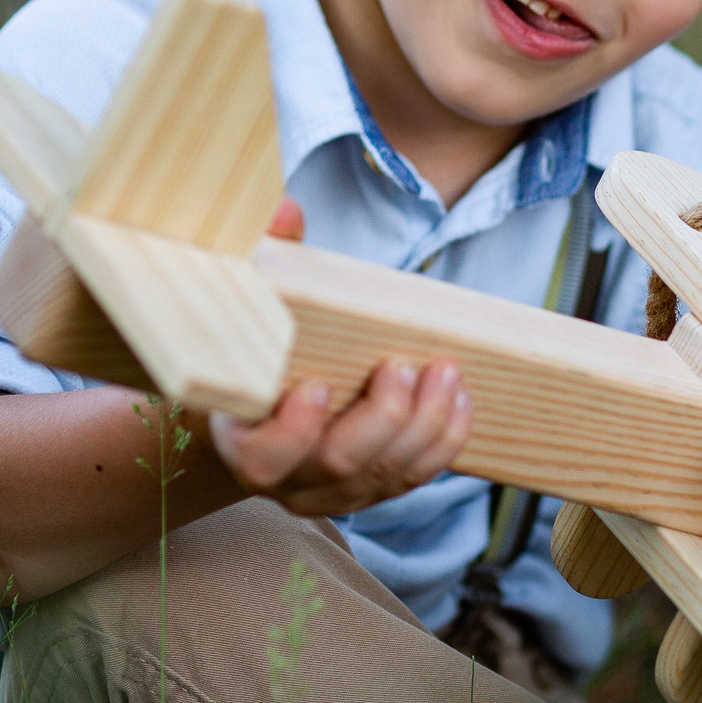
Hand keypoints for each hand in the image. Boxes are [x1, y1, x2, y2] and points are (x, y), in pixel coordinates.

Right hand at [210, 195, 471, 514]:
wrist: (260, 411)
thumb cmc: (258, 350)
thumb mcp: (251, 306)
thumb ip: (268, 260)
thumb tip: (288, 211)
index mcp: (242, 439)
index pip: (266, 456)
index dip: (295, 430)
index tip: (317, 385)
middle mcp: (286, 478)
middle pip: (339, 463)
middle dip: (384, 416)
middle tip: (405, 366)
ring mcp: (330, 490)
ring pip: (385, 474)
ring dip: (425, 424)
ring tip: (445, 372)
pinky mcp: (369, 490)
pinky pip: (413, 478)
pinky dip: (444, 441)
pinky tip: (459, 399)